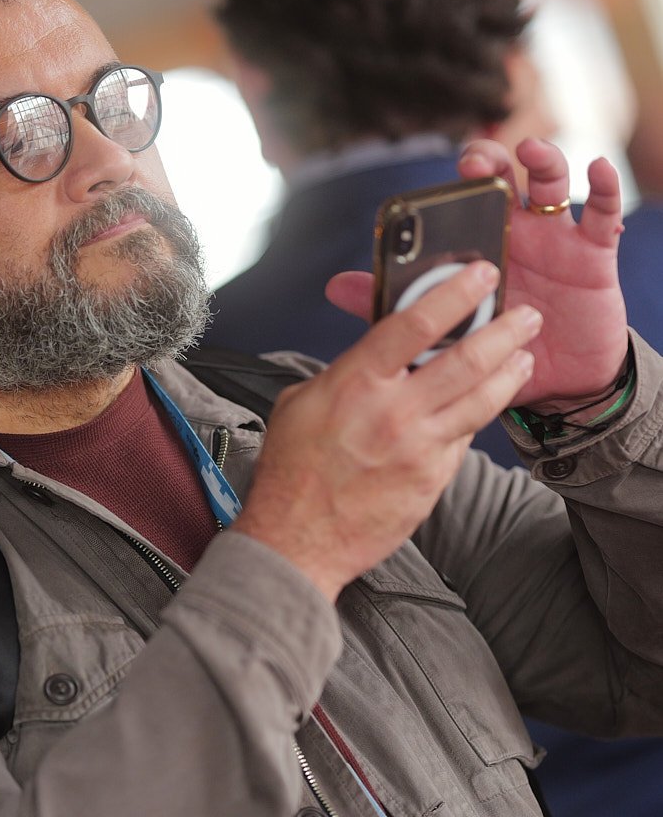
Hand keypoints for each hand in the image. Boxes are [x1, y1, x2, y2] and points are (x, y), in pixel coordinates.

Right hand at [234, 264, 539, 601]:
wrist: (296, 541)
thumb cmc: (291, 473)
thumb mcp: (301, 403)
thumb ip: (345, 373)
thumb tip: (375, 355)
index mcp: (355, 383)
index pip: (416, 323)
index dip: (455, 292)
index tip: (481, 275)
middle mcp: (393, 412)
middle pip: (467, 359)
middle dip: (505, 331)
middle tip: (525, 315)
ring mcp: (418, 448)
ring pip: (482, 400)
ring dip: (510, 373)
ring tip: (523, 357)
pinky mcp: (432, 480)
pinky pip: (464, 439)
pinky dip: (474, 418)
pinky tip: (482, 406)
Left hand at [325, 137, 627, 410]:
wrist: (554, 383)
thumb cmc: (497, 345)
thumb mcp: (448, 328)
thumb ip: (396, 303)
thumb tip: (334, 286)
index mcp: (481, 241)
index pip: (469, 194)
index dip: (463, 175)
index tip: (451, 168)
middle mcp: (517, 229)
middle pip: (506, 178)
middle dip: (492, 160)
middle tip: (476, 163)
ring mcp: (557, 237)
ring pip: (552, 184)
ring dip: (544, 161)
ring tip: (532, 152)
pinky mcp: (593, 254)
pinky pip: (603, 214)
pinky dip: (604, 189)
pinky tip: (599, 171)